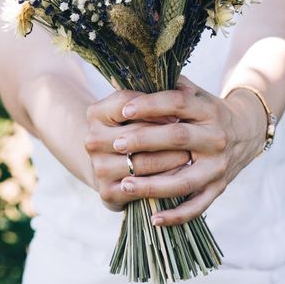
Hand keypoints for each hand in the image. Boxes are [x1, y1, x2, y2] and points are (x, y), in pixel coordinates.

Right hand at [84, 90, 191, 211]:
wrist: (115, 165)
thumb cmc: (136, 129)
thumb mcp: (140, 109)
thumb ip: (157, 95)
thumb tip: (186, 91)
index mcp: (96, 113)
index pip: (126, 103)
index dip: (155, 106)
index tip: (178, 113)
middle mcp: (92, 140)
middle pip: (136, 134)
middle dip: (166, 135)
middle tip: (191, 137)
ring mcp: (98, 167)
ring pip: (141, 162)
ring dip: (168, 160)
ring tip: (189, 155)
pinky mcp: (107, 192)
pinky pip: (140, 188)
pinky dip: (162, 183)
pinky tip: (178, 177)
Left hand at [112, 76, 267, 225]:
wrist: (247, 131)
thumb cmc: (207, 111)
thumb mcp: (194, 93)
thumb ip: (166, 87)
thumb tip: (127, 80)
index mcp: (208, 110)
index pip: (177, 103)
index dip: (150, 105)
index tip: (123, 109)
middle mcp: (216, 138)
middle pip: (178, 138)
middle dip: (144, 141)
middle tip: (114, 144)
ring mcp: (218, 166)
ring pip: (185, 179)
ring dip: (153, 184)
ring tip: (124, 184)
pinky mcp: (219, 188)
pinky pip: (198, 206)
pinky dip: (177, 216)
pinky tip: (153, 219)